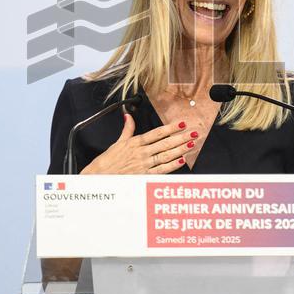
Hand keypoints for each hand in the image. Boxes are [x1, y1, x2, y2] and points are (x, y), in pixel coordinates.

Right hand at [80, 113, 194, 173]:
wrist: (99, 177)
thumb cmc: (107, 161)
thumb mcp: (117, 142)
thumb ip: (127, 130)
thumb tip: (128, 116)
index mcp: (135, 142)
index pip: (157, 133)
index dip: (171, 128)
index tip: (182, 123)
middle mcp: (141, 152)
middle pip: (165, 143)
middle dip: (181, 137)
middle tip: (193, 133)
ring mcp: (144, 164)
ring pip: (166, 155)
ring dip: (180, 149)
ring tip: (191, 144)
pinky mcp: (144, 176)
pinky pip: (161, 170)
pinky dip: (172, 165)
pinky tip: (181, 160)